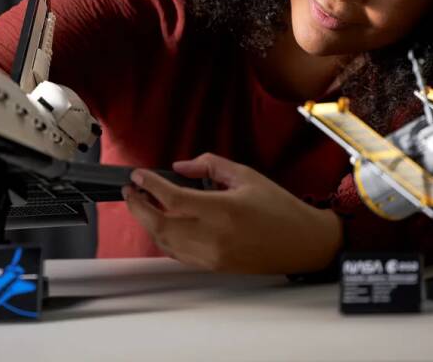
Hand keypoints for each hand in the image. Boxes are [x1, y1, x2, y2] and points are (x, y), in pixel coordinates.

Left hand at [123, 153, 342, 273]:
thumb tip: (179, 168)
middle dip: (136, 207)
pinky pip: (176, 253)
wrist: (302, 243)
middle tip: (129, 190)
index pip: (171, 199)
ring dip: (146, 222)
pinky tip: (161, 222)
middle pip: (158, 224)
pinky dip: (162, 237)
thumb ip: (209, 166)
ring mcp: (210, 256)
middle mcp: (212, 236)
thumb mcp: (246, 175)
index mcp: (222, 210)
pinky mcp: (212, 267)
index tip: (137, 175)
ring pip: (163, 242)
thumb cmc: (278, 206)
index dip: (149, 186)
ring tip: (141, 203)